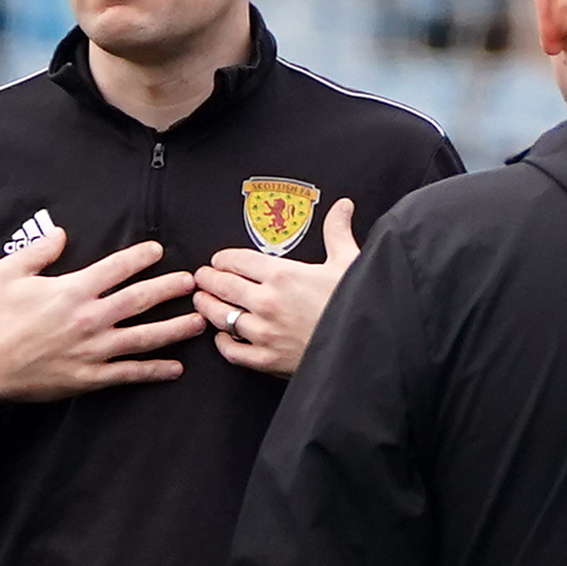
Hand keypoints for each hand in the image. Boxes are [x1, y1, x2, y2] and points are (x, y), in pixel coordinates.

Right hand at [0, 226, 206, 402]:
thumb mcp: (8, 273)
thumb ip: (39, 251)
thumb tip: (62, 233)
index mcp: (71, 290)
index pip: (116, 268)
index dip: (140, 257)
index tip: (157, 251)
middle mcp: (88, 319)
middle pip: (140, 300)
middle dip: (170, 289)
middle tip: (191, 283)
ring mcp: (92, 350)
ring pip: (144, 338)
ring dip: (174, 329)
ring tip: (197, 322)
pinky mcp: (90, 377)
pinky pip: (129, 373)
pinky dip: (154, 371)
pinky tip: (175, 368)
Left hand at [189, 197, 359, 377]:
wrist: (365, 346)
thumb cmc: (358, 304)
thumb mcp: (349, 261)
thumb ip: (337, 232)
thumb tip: (342, 206)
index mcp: (283, 274)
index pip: (237, 260)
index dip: (223, 259)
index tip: (218, 260)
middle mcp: (267, 302)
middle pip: (222, 286)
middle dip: (207, 279)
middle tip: (201, 277)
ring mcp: (264, 332)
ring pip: (221, 316)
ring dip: (208, 307)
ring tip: (202, 301)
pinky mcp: (268, 359)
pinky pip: (233, 351)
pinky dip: (223, 343)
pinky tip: (222, 337)